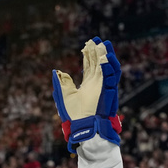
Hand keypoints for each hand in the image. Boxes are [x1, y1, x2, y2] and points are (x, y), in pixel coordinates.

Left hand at [52, 37, 121, 151]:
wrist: (82, 127)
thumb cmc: (73, 115)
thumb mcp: (63, 96)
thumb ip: (61, 83)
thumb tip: (56, 71)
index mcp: (87, 84)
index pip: (90, 65)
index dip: (90, 54)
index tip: (88, 43)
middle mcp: (97, 84)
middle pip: (100, 64)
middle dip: (98, 51)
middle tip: (96, 39)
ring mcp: (104, 88)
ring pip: (109, 69)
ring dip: (107, 56)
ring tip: (104, 44)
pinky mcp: (109, 93)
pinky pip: (112, 78)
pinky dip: (109, 68)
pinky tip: (105, 58)